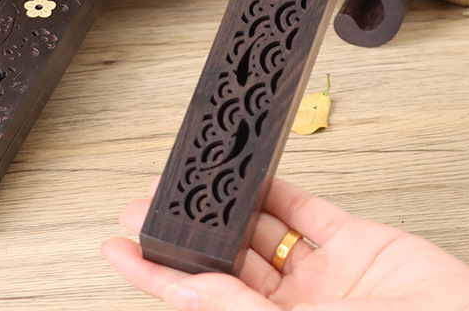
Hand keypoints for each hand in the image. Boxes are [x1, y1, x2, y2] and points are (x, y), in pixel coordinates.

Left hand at [102, 176, 468, 310]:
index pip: (196, 301)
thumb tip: (187, 292)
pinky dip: (274, 187)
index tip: (115, 247)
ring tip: (189, 178)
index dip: (151, 274)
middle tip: (148, 200)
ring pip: (257, 229)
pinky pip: (302, 209)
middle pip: (222, 262)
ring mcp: (322, 277)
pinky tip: (248, 172)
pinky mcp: (353, 244)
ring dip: (222, 203)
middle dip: (184, 230)